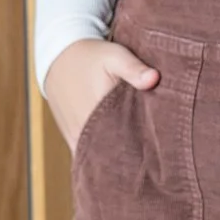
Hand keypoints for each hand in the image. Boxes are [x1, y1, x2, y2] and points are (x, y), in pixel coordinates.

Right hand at [44, 38, 158, 150]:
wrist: (58, 58)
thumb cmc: (91, 57)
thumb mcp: (115, 56)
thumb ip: (134, 68)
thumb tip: (154, 78)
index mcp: (98, 110)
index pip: (125, 140)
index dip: (143, 147)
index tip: (160, 150)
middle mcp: (85, 128)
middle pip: (113, 153)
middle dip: (133, 157)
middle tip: (156, 161)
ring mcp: (76, 136)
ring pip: (100, 157)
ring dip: (117, 159)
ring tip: (140, 163)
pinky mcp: (71, 137)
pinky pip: (87, 155)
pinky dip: (102, 158)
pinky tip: (119, 160)